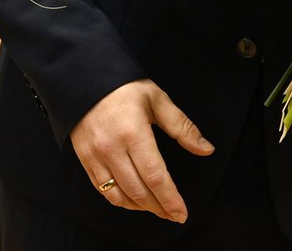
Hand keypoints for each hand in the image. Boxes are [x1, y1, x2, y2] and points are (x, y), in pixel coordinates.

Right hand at [69, 79, 212, 223]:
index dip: (170, 199)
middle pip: (139, 191)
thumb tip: (206, 149)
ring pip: (120, 196)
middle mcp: (112, 148)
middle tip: (173, 214)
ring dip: (141, 207)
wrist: (85, 77)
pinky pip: (103, 190)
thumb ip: (182, 127)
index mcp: (133, 133)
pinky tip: (133, 200)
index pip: (155, 176)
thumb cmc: (125, 87)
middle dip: (159, 207)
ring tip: (157, 208)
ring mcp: (95, 155)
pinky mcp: (85, 159)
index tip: (182, 214)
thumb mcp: (157, 99)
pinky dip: (121, 201)